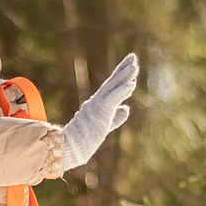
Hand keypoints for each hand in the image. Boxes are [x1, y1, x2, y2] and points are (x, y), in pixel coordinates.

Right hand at [62, 54, 139, 169]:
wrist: (71, 148)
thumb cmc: (84, 139)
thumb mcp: (105, 126)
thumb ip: (115, 117)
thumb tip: (126, 109)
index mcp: (99, 103)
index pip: (112, 85)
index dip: (121, 73)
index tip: (131, 63)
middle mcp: (97, 101)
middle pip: (112, 82)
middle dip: (123, 69)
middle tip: (133, 57)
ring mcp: (97, 106)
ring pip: (112, 88)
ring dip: (124, 77)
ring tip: (134, 67)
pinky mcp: (99, 113)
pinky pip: (112, 100)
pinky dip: (121, 91)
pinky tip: (131, 84)